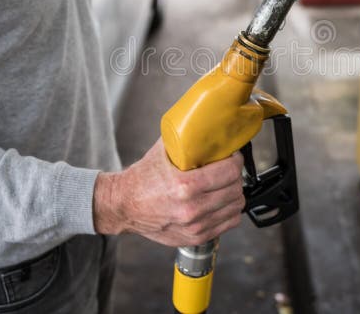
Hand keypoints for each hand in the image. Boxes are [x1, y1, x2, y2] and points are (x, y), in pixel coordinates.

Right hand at [93, 138, 244, 245]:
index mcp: (184, 185)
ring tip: (225, 185)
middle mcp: (192, 208)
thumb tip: (206, 122)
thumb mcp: (163, 151)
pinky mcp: (197, 237)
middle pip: (235, 189)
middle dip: (235, 176)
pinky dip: (229, 211)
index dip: (236, 161)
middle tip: (228, 169)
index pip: (230, 172)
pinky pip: (229, 223)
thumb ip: (186, 137)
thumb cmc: (143, 178)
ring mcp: (195, 226)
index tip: (232, 156)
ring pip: (236, 207)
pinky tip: (221, 202)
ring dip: (234, 193)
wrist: (124, 206)